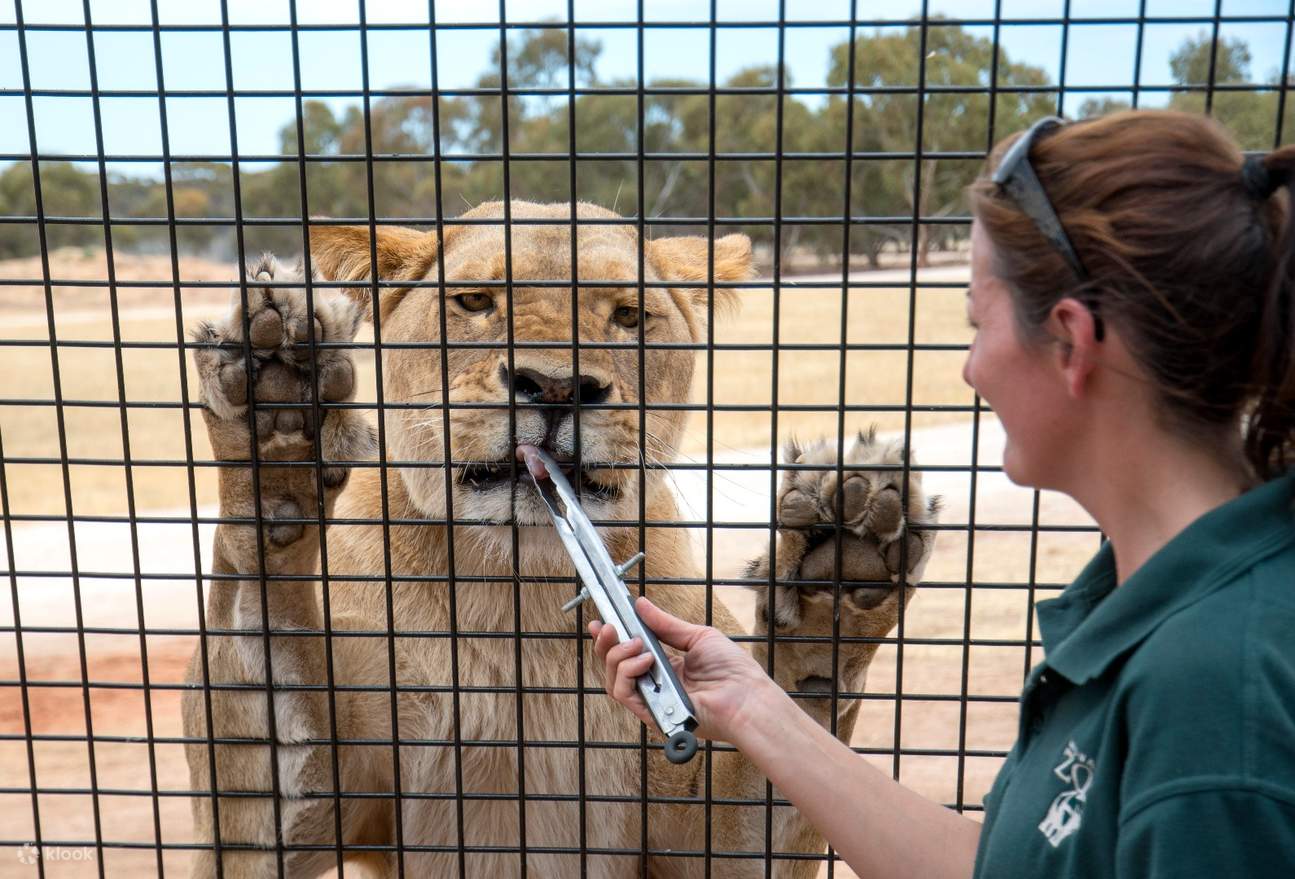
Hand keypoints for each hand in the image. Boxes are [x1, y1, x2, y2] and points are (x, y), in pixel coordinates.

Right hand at [591, 596, 774, 744]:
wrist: (745, 697)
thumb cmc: (731, 671)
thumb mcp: (697, 637)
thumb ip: (666, 625)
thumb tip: (641, 605)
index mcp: (664, 667)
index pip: (628, 654)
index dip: (611, 639)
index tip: (599, 622)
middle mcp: (654, 685)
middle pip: (615, 667)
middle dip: (605, 644)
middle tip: (607, 626)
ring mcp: (652, 700)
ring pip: (613, 680)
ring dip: (616, 656)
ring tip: (635, 642)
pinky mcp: (651, 713)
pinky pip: (623, 693)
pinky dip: (627, 672)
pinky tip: (645, 659)